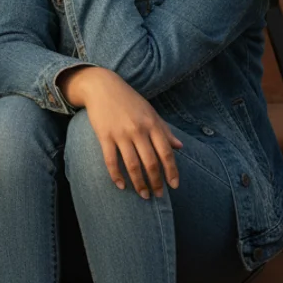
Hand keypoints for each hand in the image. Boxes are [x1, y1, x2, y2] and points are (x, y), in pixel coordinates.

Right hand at [61, 66, 182, 197]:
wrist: (102, 86)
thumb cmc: (129, 100)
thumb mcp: (150, 112)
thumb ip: (164, 130)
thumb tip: (180, 147)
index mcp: (152, 124)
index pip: (166, 153)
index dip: (171, 172)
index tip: (174, 186)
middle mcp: (138, 130)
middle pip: (150, 163)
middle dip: (156, 182)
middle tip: (158, 195)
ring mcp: (121, 133)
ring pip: (132, 165)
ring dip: (139, 183)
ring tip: (143, 195)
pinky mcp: (104, 135)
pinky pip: (111, 160)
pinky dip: (116, 175)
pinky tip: (121, 186)